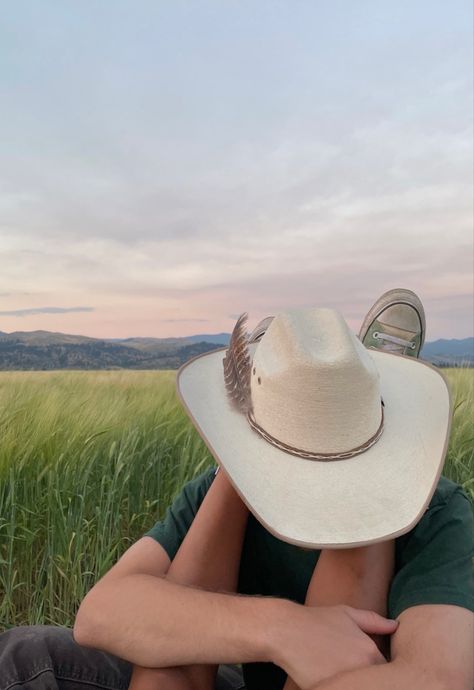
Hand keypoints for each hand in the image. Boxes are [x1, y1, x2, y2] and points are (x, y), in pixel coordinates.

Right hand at [270, 602, 398, 689]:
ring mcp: (346, 683)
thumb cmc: (316, 621)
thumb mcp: (346, 614)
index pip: (385, 670)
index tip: (362, 663)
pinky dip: (338, 686)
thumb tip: (395, 625)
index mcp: (370, 652)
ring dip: (354, 682)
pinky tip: (326, 674)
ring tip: (334, 666)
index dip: (375, 668)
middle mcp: (362, 669)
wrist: (286, 631)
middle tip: (345, 664)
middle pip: (374, 682)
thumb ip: (373, 621)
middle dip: (367, 678)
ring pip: (358, 687)